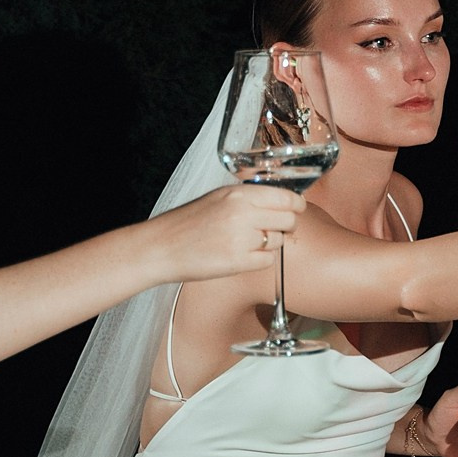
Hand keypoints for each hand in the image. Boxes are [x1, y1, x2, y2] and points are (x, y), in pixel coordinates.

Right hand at [150, 185, 305, 281]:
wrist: (160, 247)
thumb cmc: (188, 223)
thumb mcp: (218, 198)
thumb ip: (249, 199)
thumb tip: (282, 202)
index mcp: (238, 194)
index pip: (286, 198)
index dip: (296, 205)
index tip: (297, 209)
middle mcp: (243, 213)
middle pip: (289, 220)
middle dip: (287, 226)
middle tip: (274, 229)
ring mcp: (241, 238)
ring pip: (280, 241)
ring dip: (270, 244)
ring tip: (247, 243)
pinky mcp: (238, 261)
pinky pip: (268, 260)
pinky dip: (260, 260)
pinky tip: (242, 255)